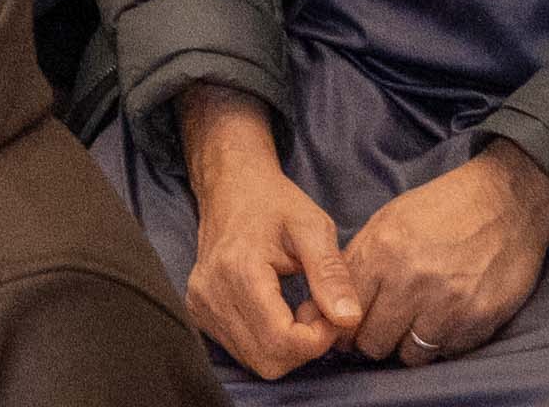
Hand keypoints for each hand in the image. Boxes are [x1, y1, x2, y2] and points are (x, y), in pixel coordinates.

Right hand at [174, 100, 360, 373]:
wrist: (230, 187)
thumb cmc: (274, 202)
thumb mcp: (313, 227)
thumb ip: (331, 273)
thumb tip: (350, 320)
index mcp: (238, 270)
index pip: (283, 341)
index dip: (318, 338)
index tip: (334, 309)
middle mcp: (211, 294)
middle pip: (269, 361)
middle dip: (304, 345)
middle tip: (318, 309)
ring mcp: (200, 306)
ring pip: (256, 362)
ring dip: (287, 346)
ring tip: (298, 308)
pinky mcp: (198, 313)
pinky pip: (242, 351)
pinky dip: (268, 342)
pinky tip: (278, 311)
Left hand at [332, 146, 548, 364]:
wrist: (506, 202)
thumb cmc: (442, 208)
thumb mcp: (388, 220)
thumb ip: (360, 261)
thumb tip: (331, 302)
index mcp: (384, 251)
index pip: (346, 313)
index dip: (344, 325)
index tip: (349, 327)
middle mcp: (413, 282)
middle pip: (374, 344)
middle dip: (374, 339)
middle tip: (384, 327)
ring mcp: (448, 305)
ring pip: (410, 356)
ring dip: (408, 344)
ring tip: (416, 322)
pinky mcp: (478, 321)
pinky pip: (446, 353)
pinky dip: (442, 342)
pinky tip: (445, 318)